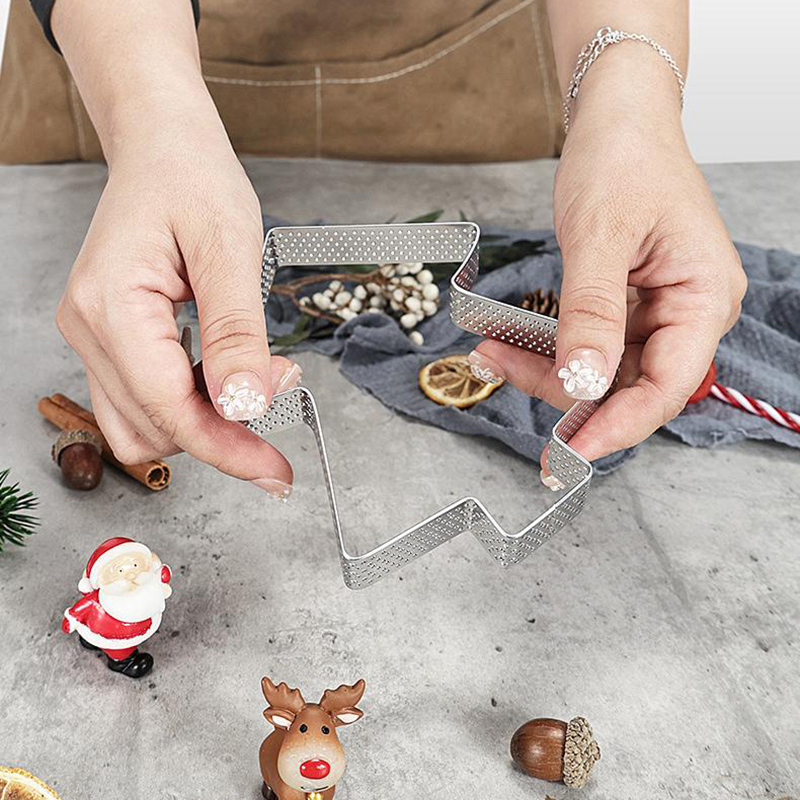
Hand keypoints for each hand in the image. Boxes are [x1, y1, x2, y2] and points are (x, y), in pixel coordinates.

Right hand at [56, 119, 299, 498]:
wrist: (162, 148)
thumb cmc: (193, 180)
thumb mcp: (230, 250)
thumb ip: (238, 334)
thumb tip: (248, 406)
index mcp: (111, 306)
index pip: (168, 410)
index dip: (227, 448)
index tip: (276, 473)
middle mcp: (87, 329)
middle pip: (156, 427)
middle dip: (225, 430)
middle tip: (284, 390)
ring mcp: (92, 337)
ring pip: (144, 425)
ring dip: (205, 423)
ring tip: (258, 381)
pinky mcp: (109, 340)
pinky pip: (144, 400)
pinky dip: (190, 405)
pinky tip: (227, 376)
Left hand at [469, 54, 746, 477]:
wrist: (617, 118)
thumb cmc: (623, 159)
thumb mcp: (599, 237)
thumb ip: (591, 313)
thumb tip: (583, 381)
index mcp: (703, 296)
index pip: (668, 385)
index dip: (619, 424)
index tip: (572, 449)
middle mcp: (688, 311)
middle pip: (629, 383)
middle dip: (564, 389)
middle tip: (501, 374)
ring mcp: (658, 310)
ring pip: (602, 368)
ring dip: (545, 368)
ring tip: (490, 351)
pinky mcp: (629, 304)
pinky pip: (589, 342)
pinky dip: (548, 346)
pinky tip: (508, 340)